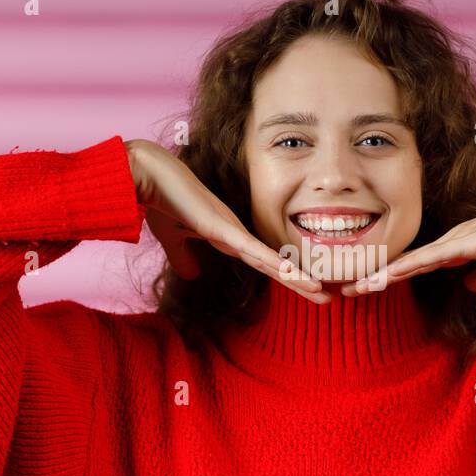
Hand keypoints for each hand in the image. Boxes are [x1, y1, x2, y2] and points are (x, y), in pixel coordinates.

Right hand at [125, 139, 328, 303]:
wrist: (149, 176)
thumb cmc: (161, 201)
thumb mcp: (173, 239)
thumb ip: (184, 257)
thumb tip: (193, 276)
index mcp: (228, 238)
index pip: (263, 264)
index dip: (285, 278)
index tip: (305, 290)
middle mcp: (237, 235)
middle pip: (275, 265)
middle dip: (300, 283)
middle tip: (326, 299)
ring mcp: (232, 231)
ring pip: (270, 260)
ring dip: (295, 278)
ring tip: (321, 293)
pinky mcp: (221, 228)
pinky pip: (251, 250)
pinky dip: (271, 262)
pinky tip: (290, 274)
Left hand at [342, 182, 475, 295]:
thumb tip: (469, 285)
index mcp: (453, 248)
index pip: (412, 267)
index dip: (388, 277)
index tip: (364, 288)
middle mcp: (446, 242)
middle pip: (402, 263)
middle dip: (374, 276)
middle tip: (344, 289)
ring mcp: (454, 241)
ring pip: (409, 262)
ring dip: (383, 275)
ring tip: (355, 287)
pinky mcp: (465, 243)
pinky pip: (429, 259)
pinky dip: (407, 268)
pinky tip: (388, 276)